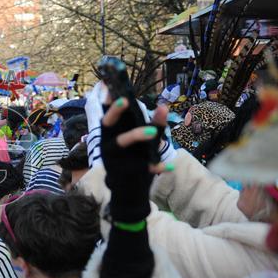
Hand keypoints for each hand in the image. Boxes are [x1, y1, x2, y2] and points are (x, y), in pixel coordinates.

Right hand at [101, 97, 168, 223]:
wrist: (129, 190)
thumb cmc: (135, 159)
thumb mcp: (146, 141)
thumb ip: (154, 124)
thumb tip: (163, 105)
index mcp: (111, 133)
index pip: (107, 113)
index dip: (109, 100)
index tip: (114, 86)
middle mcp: (108, 142)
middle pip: (107, 123)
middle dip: (115, 111)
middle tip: (127, 100)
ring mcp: (113, 157)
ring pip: (122, 142)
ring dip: (136, 135)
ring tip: (154, 132)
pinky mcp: (123, 171)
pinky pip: (140, 166)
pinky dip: (156, 166)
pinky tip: (170, 166)